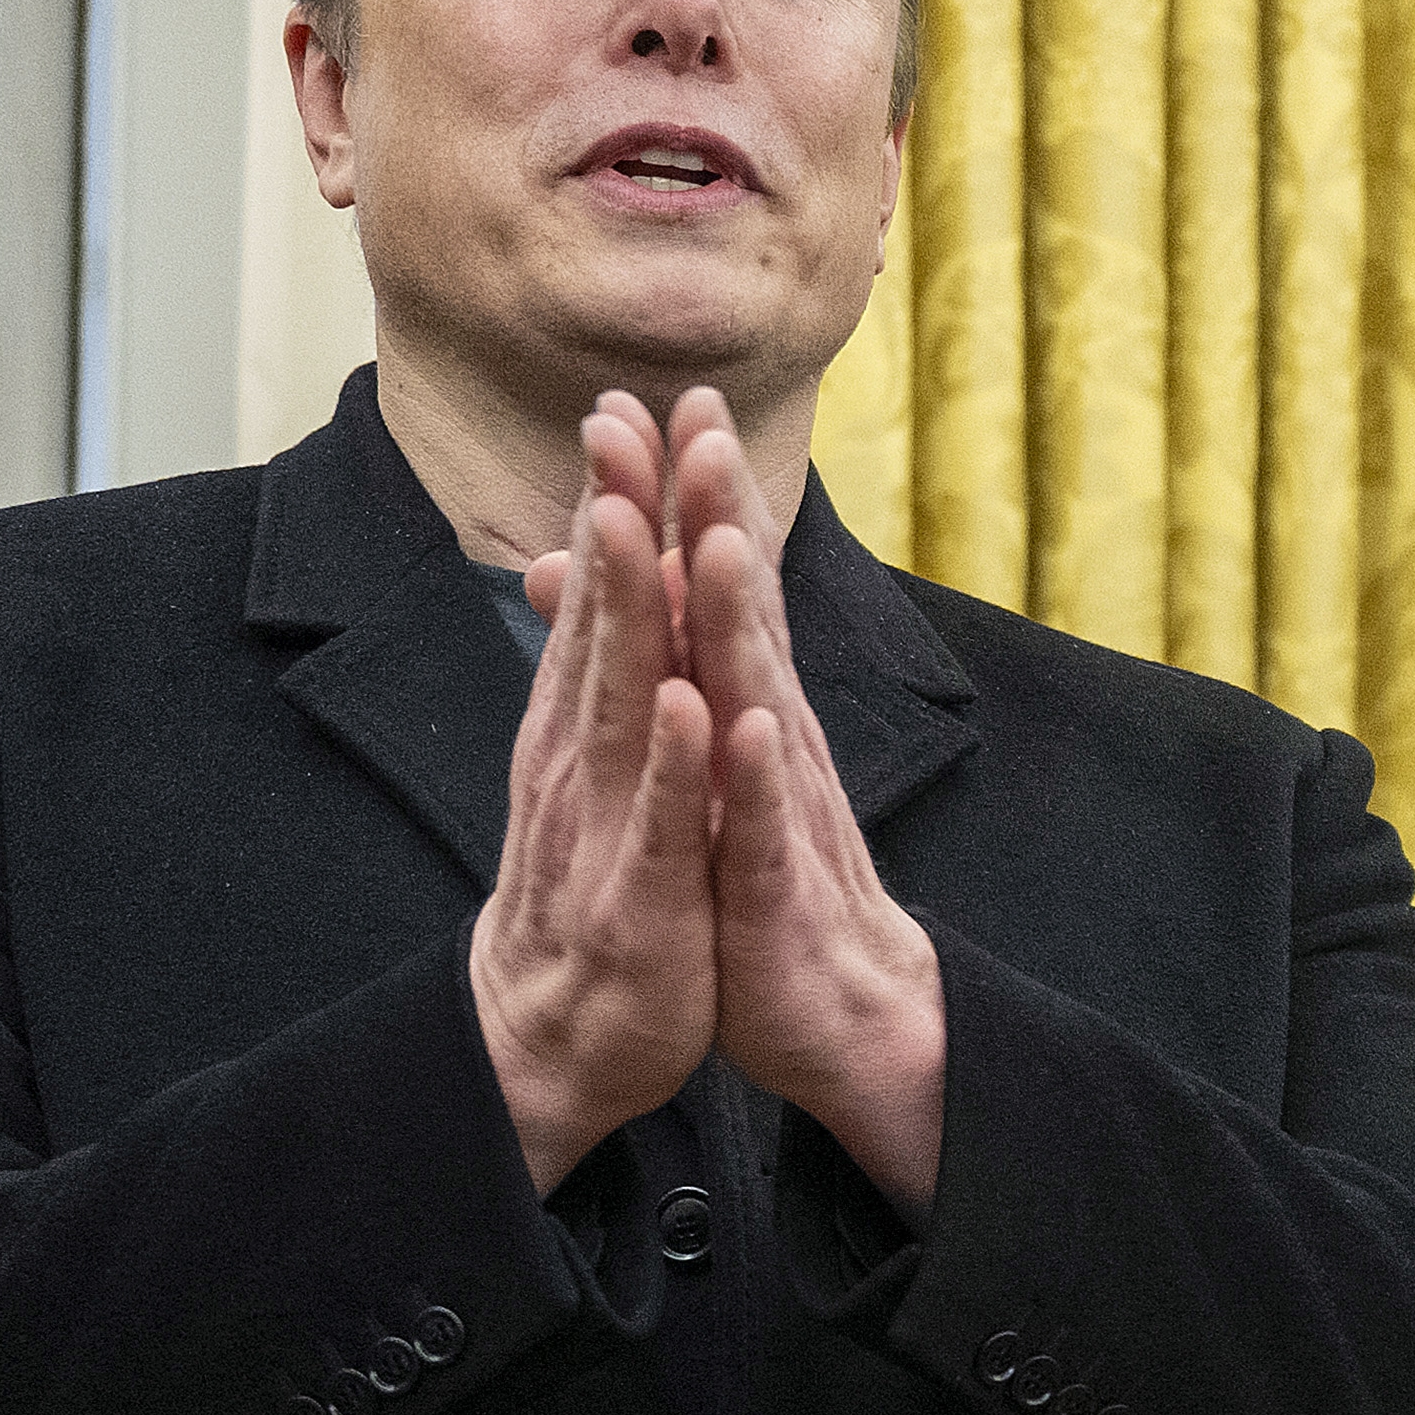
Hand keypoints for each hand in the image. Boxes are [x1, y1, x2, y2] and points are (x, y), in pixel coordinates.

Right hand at [471, 394, 717, 1188]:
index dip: (618, 503)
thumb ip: (592, 678)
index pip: (605, 598)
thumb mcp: (595, 774)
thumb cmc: (595, 890)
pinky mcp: (645, 898)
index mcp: (586, 729)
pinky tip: (694, 706)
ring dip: (632, 614)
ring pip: (625, 704)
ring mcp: (611, 825)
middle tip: (623, 419)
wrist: (558, 1037)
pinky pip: (668, 823)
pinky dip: (680, 765)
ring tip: (640, 526)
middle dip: (617, 520)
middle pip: (606, 623)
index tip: (630, 404)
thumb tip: (583, 583)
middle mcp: (585, 760)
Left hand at [652, 383, 948, 1215]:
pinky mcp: (774, 895)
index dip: (690, 496)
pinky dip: (750, 779)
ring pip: (757, 703)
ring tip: (725, 540)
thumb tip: (573, 562)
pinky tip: (743, 730)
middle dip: (719, 519)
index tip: (662, 399)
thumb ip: (652, 657)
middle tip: (701, 423)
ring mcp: (777, 814)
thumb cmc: (761, 881)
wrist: (841, 1015)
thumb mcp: (691, 759)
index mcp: (742, 708)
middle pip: (742, 616)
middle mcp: (768, 742)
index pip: (714, 586)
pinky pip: (759, 830)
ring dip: (742, 624)